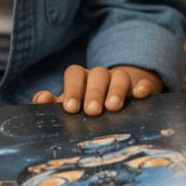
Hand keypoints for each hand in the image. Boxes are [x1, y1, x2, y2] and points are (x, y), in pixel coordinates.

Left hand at [32, 64, 162, 114]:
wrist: (114, 107)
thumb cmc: (85, 109)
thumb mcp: (69, 106)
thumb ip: (50, 104)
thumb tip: (42, 98)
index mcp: (82, 79)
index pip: (75, 73)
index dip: (72, 88)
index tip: (70, 108)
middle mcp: (100, 77)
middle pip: (97, 74)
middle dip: (94, 92)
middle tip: (92, 111)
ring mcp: (121, 81)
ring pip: (120, 76)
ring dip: (116, 90)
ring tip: (113, 108)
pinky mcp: (140, 88)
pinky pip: (143, 82)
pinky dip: (142, 87)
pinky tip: (140, 95)